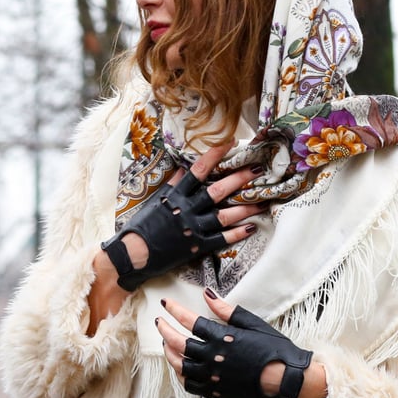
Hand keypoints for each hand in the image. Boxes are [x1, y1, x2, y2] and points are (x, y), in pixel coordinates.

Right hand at [100, 143, 263, 290]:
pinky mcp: (197, 246)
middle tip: (258, 169)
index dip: (215, 155)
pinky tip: (252, 227)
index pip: (198, 170)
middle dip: (239, 179)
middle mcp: (186, 209)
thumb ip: (173, 184)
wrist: (134, 254)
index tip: (231, 143)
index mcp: (175, 195)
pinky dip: (237, 233)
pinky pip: (222, 239)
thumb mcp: (156, 200)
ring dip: (246, 208)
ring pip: (225, 215)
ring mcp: (193, 228)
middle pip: (218, 191)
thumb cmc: (142, 226)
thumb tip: (184, 166)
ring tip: (264, 202)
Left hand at [156, 289, 320, 397]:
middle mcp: (213, 357)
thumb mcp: (252, 324)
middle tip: (159, 322)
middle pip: (178, 343)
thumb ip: (227, 310)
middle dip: (165, 331)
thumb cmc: (273, 349)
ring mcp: (212, 376)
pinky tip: (179, 367)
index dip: (176, 311)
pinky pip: (189, 385)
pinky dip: (180, 375)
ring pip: (180, 365)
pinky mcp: (215, 392)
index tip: (166, 304)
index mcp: (222, 338)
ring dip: (169, 353)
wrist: (285, 378)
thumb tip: (207, 294)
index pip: (190, 321)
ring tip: (166, 344)